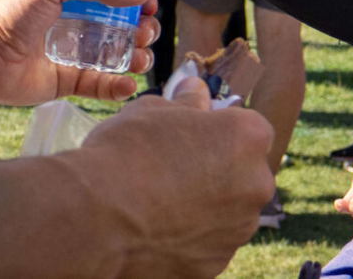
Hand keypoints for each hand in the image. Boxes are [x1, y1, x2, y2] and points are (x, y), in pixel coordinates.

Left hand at [0, 0, 158, 105]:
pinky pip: (101, 85)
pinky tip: (127, 83)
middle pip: (125, 26)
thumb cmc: (8, 11)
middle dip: (143, 30)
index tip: (149, 5)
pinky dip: (119, 86)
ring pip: (118, 56)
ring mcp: (74, 53)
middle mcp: (78, 22)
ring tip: (138, 58)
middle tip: (143, 33)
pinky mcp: (67, 82)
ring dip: (137, 57)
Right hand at [77, 75, 275, 276]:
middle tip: (173, 170)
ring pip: (228, 213)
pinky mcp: (215, 264)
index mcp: (248, 138)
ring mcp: (238, 230)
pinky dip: (190, 238)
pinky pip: (208, 244)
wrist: (96, 217)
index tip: (192, 136)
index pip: (249, 130)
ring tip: (159, 203)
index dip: (219, 132)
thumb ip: (185, 103)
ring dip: (207, 207)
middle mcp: (256, 185)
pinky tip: (156, 230)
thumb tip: (196, 91)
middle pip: (245, 174)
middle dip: (219, 171)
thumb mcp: (152, 109)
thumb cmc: (125, 152)